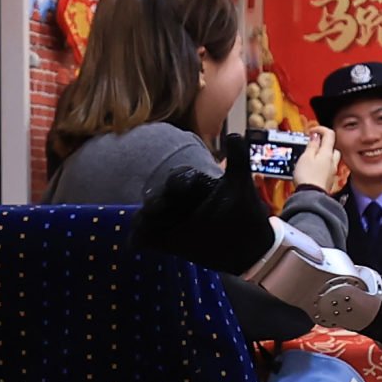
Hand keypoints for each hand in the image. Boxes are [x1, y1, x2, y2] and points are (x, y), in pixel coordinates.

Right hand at [134, 159, 276, 271]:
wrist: (246, 246)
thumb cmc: (242, 212)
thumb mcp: (241, 185)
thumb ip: (238, 161)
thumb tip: (235, 134)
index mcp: (193, 185)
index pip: (180, 178)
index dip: (180, 182)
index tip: (183, 187)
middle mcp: (178, 200)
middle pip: (160, 197)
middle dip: (156, 202)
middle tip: (156, 209)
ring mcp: (170, 220)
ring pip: (149, 216)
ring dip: (143, 220)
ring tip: (144, 228)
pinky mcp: (166, 240)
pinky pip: (147, 237)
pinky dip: (139, 239)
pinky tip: (135, 243)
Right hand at [293, 131, 342, 193]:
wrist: (310, 197)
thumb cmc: (308, 178)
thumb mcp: (305, 157)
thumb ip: (312, 145)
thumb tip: (316, 135)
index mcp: (327, 153)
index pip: (330, 134)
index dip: (321, 129)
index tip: (312, 131)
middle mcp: (332, 162)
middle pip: (332, 147)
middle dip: (323, 143)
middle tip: (312, 144)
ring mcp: (331, 172)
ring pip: (330, 158)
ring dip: (322, 155)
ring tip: (310, 157)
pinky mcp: (328, 181)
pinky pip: (327, 168)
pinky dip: (321, 165)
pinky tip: (312, 169)